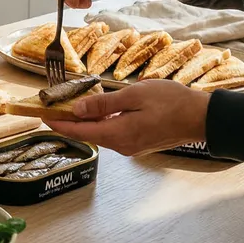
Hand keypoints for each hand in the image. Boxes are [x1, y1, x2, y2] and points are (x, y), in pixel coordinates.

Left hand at [43, 80, 209, 155]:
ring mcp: (132, 146)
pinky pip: (113, 134)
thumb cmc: (172, 102)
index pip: (80, 130)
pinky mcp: (139, 143)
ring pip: (101, 134)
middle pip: (88, 134)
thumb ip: (104, 103)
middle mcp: (122, 145)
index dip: (59, 122)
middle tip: (52, 108)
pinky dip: (101, 124)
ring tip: (71, 108)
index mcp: (118, 133)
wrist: (202, 117)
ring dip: (85, 123)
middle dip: (69, 122)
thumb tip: (78, 109)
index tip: (42, 115)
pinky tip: (98, 112)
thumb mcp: (134, 96)